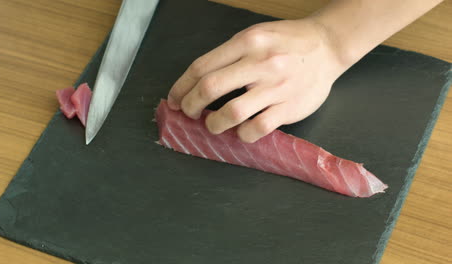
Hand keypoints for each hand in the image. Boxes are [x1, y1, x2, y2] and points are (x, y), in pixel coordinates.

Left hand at [167, 19, 346, 142]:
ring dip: (214, 124)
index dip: (181, 87)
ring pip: (232, 112)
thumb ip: (229, 55)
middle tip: (189, 112)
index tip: (175, 99)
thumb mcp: (256, 35)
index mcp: (247, 42)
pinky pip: (257, 128)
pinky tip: (241, 132)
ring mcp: (276, 86)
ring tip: (213, 125)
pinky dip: (242, 134)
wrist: (328, 46)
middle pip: (210, 88)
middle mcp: (260, 62)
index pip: (201, 67)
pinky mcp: (290, 107)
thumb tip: (198, 81)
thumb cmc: (287, 42)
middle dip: (191, 105)